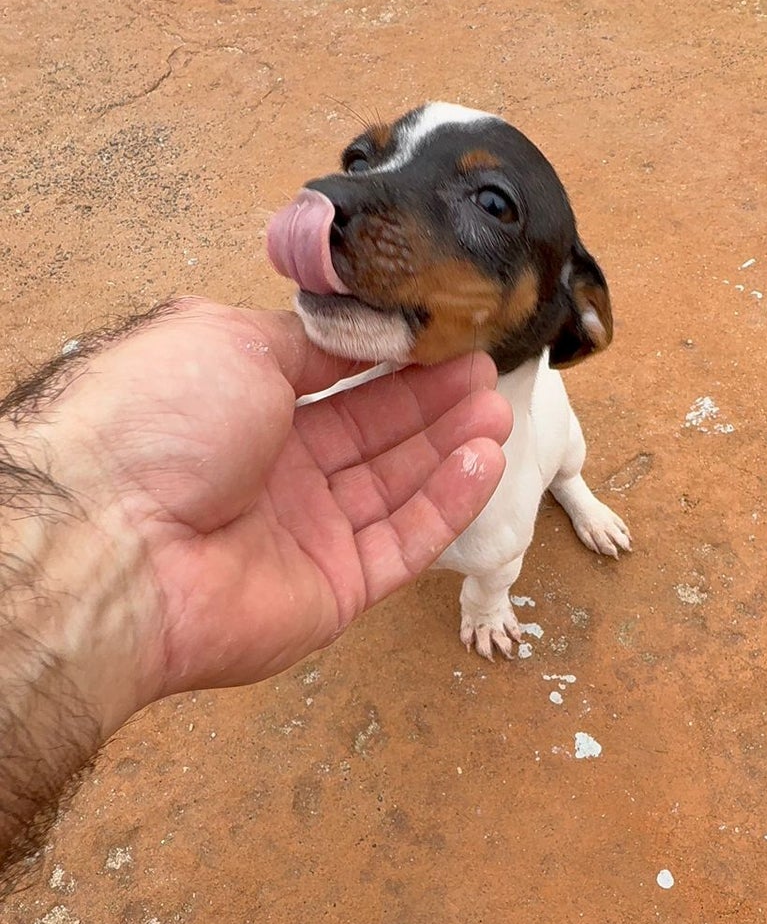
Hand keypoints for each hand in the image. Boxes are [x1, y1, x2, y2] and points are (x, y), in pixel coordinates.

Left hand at [1, 297, 510, 732]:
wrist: (112, 544)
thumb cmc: (150, 429)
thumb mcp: (227, 341)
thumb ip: (299, 341)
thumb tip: (345, 333)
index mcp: (235, 408)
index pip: (331, 381)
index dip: (388, 361)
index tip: (442, 336)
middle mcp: (270, 473)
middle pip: (371, 433)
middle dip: (432, 401)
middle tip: (484, 371)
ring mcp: (302, 535)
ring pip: (395, 486)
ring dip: (449, 447)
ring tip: (496, 409)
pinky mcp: (333, 590)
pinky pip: (403, 542)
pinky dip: (447, 503)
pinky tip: (482, 460)